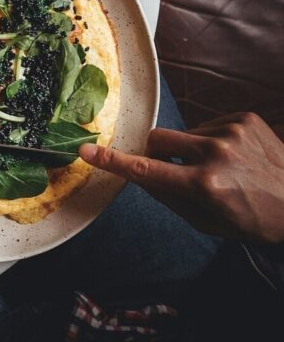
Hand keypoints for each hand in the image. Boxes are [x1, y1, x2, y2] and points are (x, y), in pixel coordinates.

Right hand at [79, 112, 283, 243]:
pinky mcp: (244, 119)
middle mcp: (216, 154)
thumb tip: (142, 176)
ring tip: (224, 169)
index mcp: (205, 185)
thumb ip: (171, 198)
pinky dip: (213, 141)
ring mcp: (232, 132)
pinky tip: (237, 157)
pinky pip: (209, 126)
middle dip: (155, 152)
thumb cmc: (256, 220)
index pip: (147, 170)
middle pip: (158, 140)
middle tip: (173, 169)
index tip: (86, 150)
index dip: (112, 161)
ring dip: (191, 150)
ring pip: (185, 134)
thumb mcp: (210, 222)